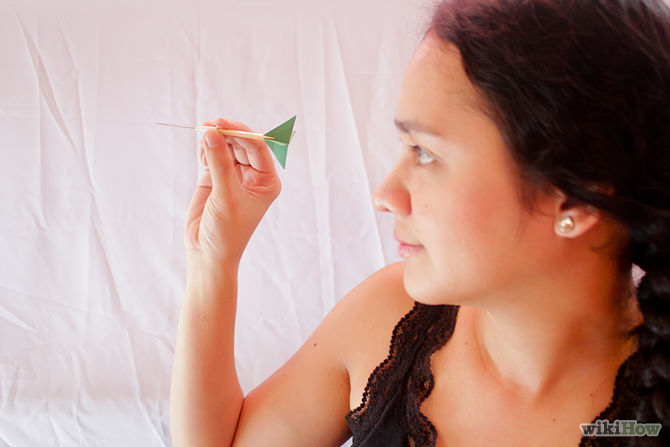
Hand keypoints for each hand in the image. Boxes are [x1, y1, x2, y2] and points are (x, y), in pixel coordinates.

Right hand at [184, 118, 281, 263]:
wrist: (208, 254)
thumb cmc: (227, 231)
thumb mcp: (226, 196)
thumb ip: (220, 164)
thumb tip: (212, 133)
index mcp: (266, 181)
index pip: (257, 148)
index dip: (241, 133)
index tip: (222, 124)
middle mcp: (252, 176)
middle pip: (241, 145)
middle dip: (227, 134)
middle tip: (208, 126)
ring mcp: (233, 176)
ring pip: (226, 148)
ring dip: (215, 140)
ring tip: (202, 132)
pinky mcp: (214, 179)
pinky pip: (212, 156)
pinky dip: (206, 150)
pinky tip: (201, 150)